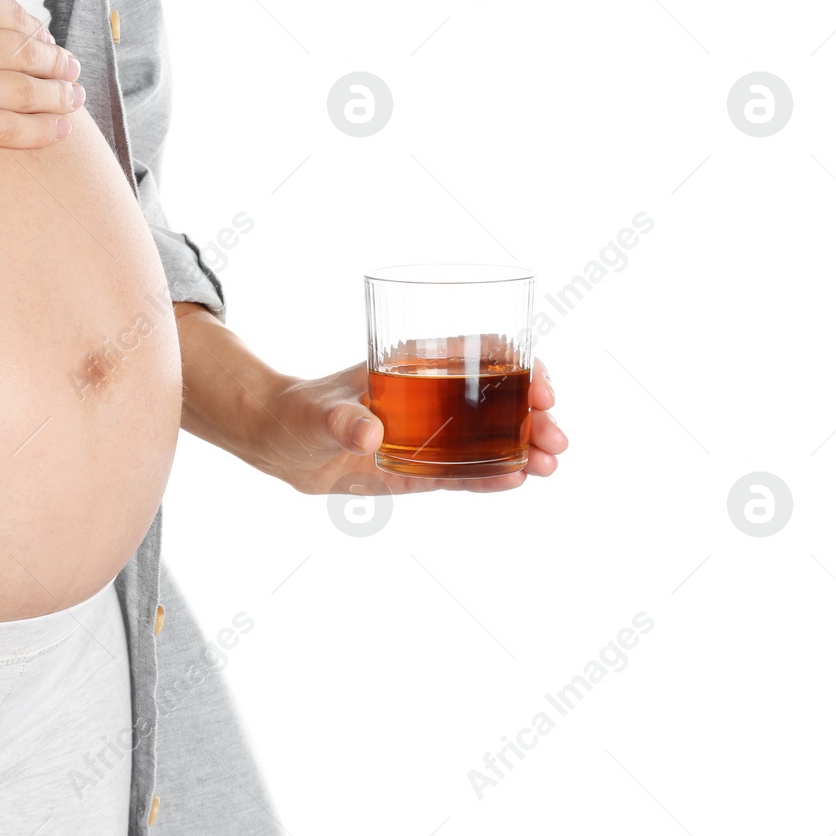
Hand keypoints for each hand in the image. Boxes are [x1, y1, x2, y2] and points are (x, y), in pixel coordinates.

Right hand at [0, 0, 82, 147]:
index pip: (16, 15)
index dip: (37, 29)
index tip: (46, 39)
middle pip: (29, 54)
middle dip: (58, 63)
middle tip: (72, 71)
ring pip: (27, 92)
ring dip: (59, 96)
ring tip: (74, 99)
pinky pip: (5, 131)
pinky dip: (39, 132)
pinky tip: (59, 132)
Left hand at [250, 359, 566, 494]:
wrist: (279, 445)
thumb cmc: (300, 411)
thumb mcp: (319, 414)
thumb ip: (342, 422)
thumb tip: (367, 434)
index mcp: (418, 364)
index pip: (484, 354)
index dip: (521, 368)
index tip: (541, 389)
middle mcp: (434, 396)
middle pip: (500, 399)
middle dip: (536, 416)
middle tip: (556, 439)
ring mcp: (432, 434)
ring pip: (491, 438)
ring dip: (525, 448)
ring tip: (549, 466)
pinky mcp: (422, 469)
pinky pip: (464, 473)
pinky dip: (491, 476)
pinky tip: (517, 480)